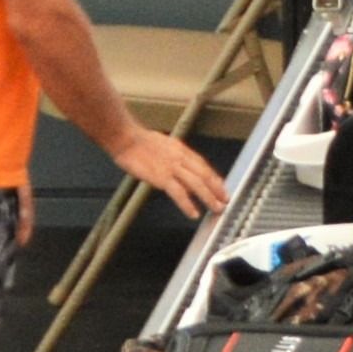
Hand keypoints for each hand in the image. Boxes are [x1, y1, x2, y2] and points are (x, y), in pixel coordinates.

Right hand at [118, 123, 235, 218]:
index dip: (214, 177)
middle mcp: (180, 158)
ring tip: (216, 208)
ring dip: (209, 197)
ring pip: (197, 184)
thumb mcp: (164, 145)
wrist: (126, 138)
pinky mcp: (161, 177)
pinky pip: (179, 193)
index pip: (203, 165)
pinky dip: (188, 204)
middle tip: (225, 200)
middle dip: (217, 189)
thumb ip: (175, 156)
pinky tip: (194, 213)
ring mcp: (172, 167)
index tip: (221, 186)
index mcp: (181, 150)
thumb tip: (181, 168)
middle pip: (205, 175)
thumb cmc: (140, 141)